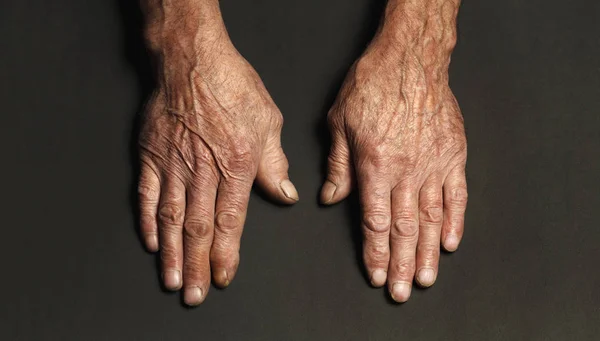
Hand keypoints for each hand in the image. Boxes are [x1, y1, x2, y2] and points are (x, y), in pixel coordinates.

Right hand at [138, 27, 297, 305]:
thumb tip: (286, 195)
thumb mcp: (269, 122)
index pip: (232, 221)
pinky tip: (150, 242)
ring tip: (172, 280)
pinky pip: (146, 194)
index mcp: (237, 166)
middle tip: (194, 294)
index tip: (223, 277)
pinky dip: (147, 220)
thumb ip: (275, 164)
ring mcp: (174, 164)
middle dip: (198, 265)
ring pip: (171, 218)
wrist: (193, 60)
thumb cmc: (233, 87)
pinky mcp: (151, 154)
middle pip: (200, 228)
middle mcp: (203, 171)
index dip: (227, 254)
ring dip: (172, 253)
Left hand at [321, 10, 466, 301]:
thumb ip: (338, 165)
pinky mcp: (454, 154)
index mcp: (375, 166)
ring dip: (429, 252)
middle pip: (405, 228)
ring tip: (426, 278)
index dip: (376, 252)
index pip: (375, 221)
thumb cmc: (372, 86)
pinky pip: (458, 195)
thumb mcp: (339, 123)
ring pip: (432, 218)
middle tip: (402, 291)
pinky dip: (455, 220)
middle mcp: (406, 171)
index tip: (377, 275)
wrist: (410, 59)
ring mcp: (434, 164)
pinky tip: (451, 242)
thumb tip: (331, 197)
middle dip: (402, 264)